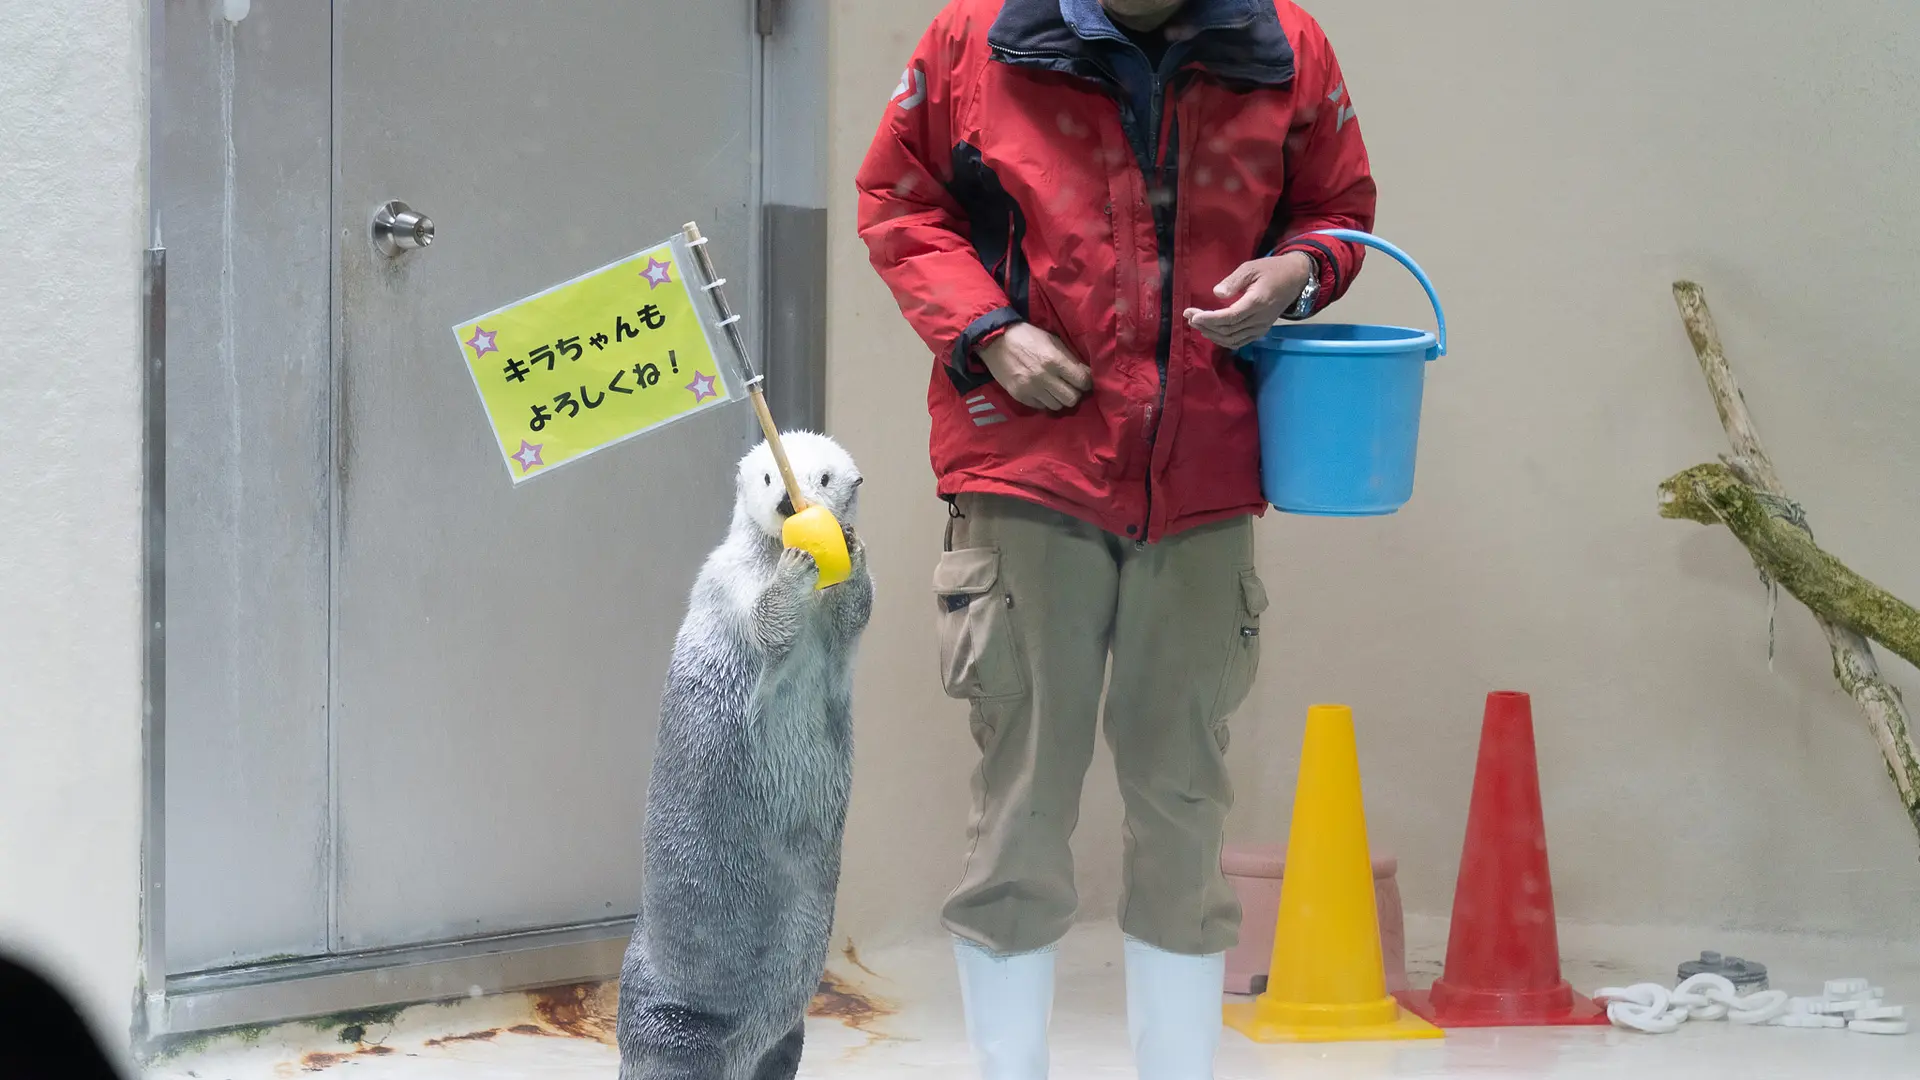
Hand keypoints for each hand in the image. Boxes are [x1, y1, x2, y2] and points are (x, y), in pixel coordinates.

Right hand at [978, 322, 1092, 410]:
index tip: (1085, 380)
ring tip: (1056, 389)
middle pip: (1072, 398)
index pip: (1082, 381)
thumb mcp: (1052, 340)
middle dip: (1075, 392)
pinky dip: (1044, 400)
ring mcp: (1030, 389)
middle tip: (1071, 386)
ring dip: (1059, 398)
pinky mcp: (1019, 396)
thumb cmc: (1027, 336)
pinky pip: (1041, 406)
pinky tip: (1042, 390)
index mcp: (1055, 360)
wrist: (995, 340)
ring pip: (1057, 406)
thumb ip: (1069, 358)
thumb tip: (1086, 373)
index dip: (1087, 382)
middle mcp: (1044, 377)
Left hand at [1183, 252, 1315, 349]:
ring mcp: (1261, 327)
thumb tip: (1217, 293)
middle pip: (1228, 330)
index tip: (1192, 314)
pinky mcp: (1261, 330)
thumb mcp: (1251, 267)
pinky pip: (1239, 341)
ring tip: (1196, 323)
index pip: (1229, 317)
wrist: (1295, 278)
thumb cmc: (1271, 270)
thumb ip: (1233, 281)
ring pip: (1232, 339)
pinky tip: (1211, 332)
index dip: (1209, 319)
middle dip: (1206, 325)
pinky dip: (1223, 340)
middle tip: (1189, 315)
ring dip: (1212, 334)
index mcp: (1257, 302)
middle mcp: (1259, 319)